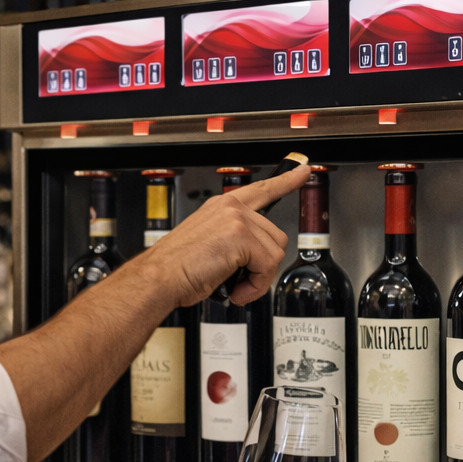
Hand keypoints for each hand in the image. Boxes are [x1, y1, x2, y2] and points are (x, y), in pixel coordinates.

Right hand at [132, 161, 309, 307]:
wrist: (159, 278)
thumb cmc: (176, 269)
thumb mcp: (207, 247)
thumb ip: (232, 243)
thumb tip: (252, 261)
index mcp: (221, 207)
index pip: (260, 190)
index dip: (285, 182)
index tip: (303, 171)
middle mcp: (230, 208)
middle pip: (275, 236)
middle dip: (262, 265)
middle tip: (240, 282)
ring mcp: (236, 219)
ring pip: (274, 252)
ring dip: (259, 278)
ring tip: (235, 286)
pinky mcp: (240, 235)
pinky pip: (267, 265)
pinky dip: (255, 285)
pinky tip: (236, 290)